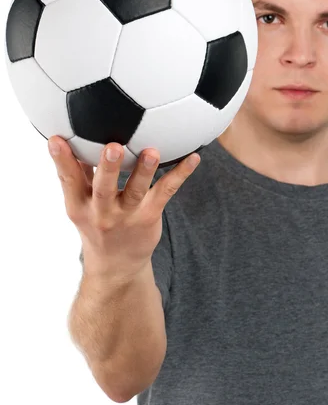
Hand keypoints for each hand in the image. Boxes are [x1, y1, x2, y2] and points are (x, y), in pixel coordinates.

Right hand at [48, 138, 199, 277]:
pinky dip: (180, 174)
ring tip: (152, 152)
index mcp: (80, 205)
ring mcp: (127, 215)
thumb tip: (71, 138)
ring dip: (144, 170)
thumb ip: (78, 174)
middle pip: (103, 188)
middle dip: (108, 167)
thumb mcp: (80, 205)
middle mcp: (102, 211)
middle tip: (113, 146)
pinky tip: (193, 158)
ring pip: (136, 191)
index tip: (56, 140)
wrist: (116, 266)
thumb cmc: (97, 225)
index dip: (61, 160)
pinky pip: (166, 192)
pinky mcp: (149, 216)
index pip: (68, 180)